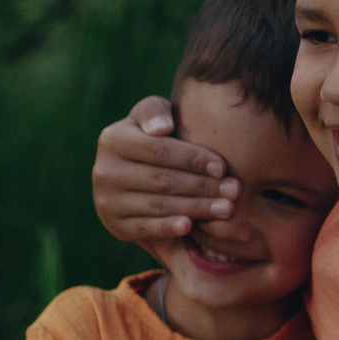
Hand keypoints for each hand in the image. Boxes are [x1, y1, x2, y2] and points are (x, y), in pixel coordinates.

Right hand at [94, 96, 238, 247]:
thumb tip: (161, 129)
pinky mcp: (115, 224)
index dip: (192, 159)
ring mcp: (107, 200)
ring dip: (196, 208)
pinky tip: (190, 226)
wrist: (135, 168)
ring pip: (158, 205)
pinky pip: (144, 228)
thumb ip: (154, 112)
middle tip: (234, 191)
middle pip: (162, 180)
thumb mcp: (152, 115)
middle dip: (202, 186)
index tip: (223, 167)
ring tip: (227, 209)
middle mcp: (104, 170)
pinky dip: (167, 228)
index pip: (159, 151)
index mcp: (113, 139)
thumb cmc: (155, 136)